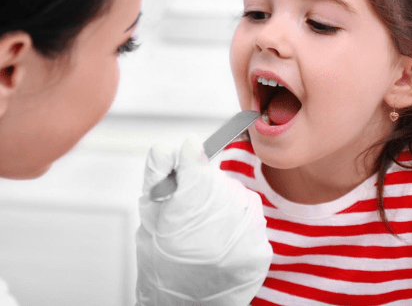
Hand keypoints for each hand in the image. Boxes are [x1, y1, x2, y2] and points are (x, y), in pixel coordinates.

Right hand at [136, 136, 271, 304]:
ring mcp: (245, 236)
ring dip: (222, 201)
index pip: (195, 163)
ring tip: (206, 228)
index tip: (189, 151)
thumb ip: (158, 178)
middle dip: (202, 185)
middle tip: (190, 210)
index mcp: (185, 214)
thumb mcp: (149, 219)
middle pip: (215, 178)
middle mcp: (219, 223)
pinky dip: (238, 219)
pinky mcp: (261, 249)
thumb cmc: (162, 264)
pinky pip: (251, 214)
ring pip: (236, 193)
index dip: (190, 155)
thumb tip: (167, 147)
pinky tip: (223, 237)